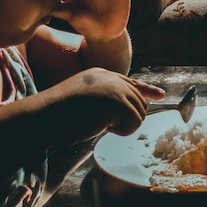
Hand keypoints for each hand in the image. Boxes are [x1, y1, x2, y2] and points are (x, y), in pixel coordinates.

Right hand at [46, 68, 165, 142]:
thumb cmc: (58, 114)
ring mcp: (116, 89)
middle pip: (139, 102)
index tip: (160, 95)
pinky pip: (135, 124)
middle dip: (128, 118)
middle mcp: (111, 78)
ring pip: (139, 114)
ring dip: (123, 126)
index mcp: (101, 75)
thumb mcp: (84, 100)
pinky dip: (121, 131)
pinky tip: (102, 127)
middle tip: (103, 124)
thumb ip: (105, 100)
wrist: (46, 116)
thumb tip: (128, 111)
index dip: (147, 90)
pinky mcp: (119, 103)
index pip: (130, 82)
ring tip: (98, 124)